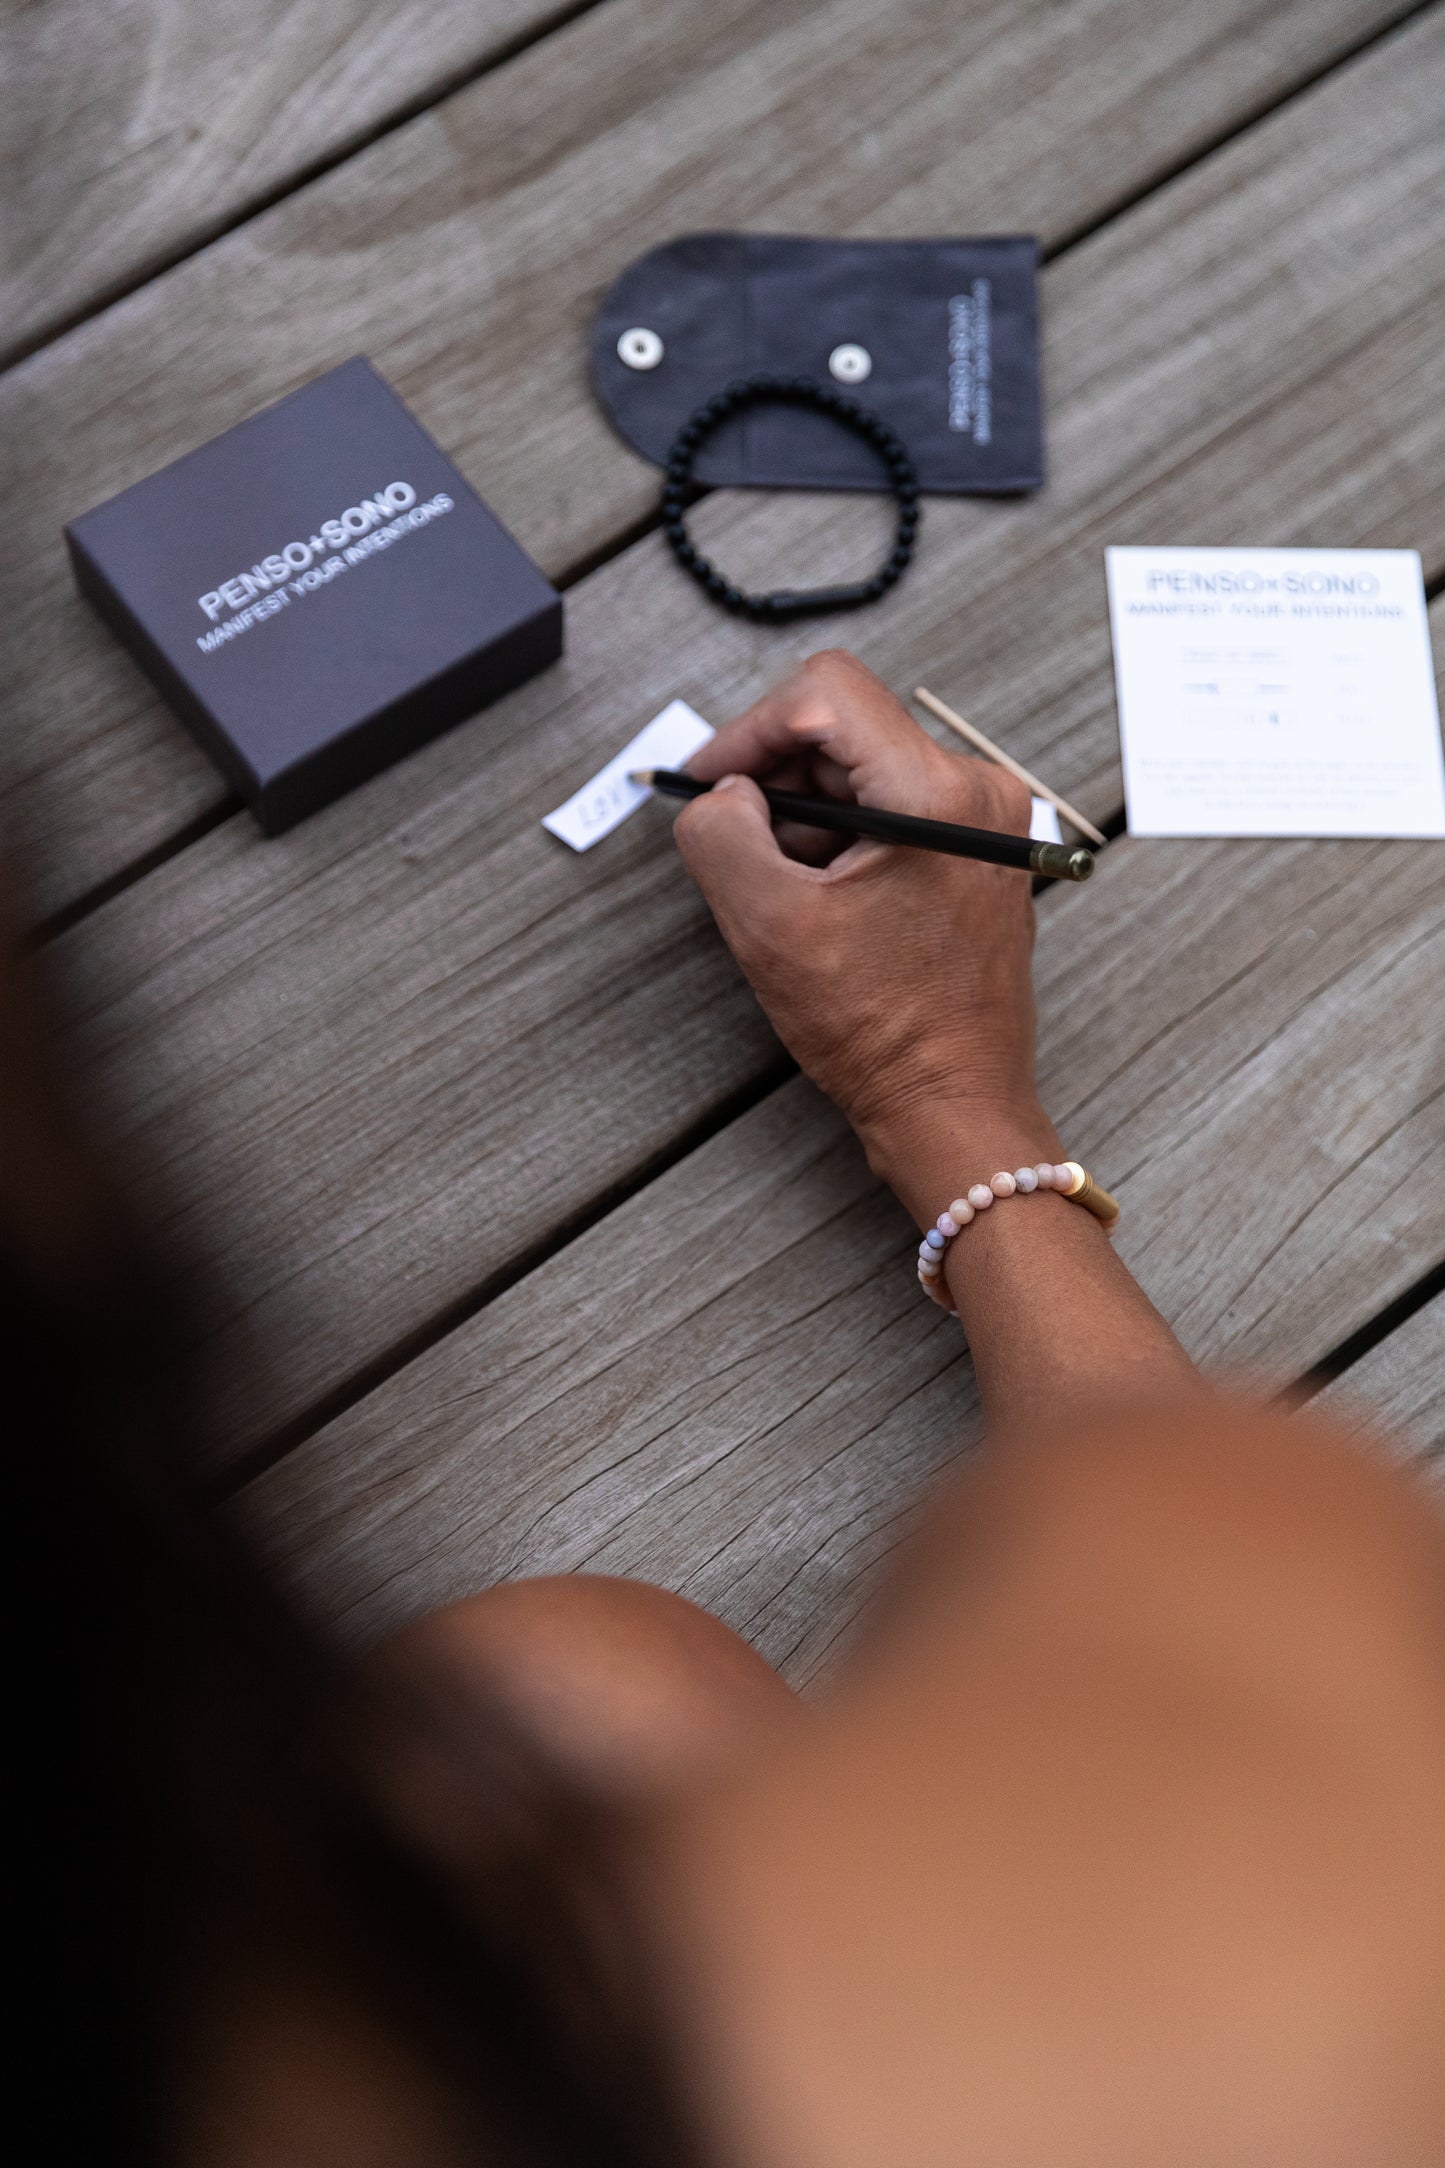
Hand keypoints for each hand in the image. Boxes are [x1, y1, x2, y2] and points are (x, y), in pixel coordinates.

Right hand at [674, 652, 1055, 1185]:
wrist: (953, 1103)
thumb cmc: (885, 1035)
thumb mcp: (769, 926)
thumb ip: (722, 833)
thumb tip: (722, 791)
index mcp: (938, 796)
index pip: (824, 695)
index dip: (749, 731)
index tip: (711, 781)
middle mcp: (978, 793)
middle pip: (844, 730)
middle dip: (776, 782)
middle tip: (741, 848)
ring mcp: (987, 823)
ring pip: (862, 770)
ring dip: (806, 818)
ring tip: (792, 894)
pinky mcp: (978, 851)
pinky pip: (890, 808)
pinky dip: (841, 840)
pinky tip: (828, 905)